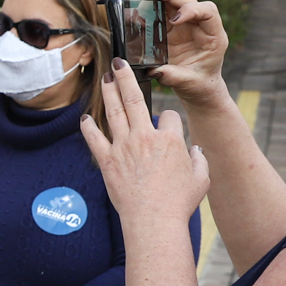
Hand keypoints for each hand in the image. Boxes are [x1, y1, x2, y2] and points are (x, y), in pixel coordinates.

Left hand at [80, 58, 209, 230]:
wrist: (154, 221)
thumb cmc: (179, 203)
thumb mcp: (201, 178)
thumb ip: (199, 160)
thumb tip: (194, 150)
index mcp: (170, 139)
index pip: (168, 116)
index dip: (169, 120)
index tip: (167, 126)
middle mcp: (145, 138)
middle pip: (136, 100)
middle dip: (127, 78)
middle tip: (119, 64)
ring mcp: (123, 148)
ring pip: (114, 113)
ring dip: (109, 93)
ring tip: (105, 79)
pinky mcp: (107, 162)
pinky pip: (94, 140)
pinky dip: (88, 128)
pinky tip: (83, 118)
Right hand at [137, 0, 229, 104]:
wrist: (199, 89)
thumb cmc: (199, 85)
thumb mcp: (188, 83)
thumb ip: (172, 76)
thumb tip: (153, 70)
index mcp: (213, 37)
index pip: (208, 11)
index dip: (192, 10)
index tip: (175, 21)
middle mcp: (201, 26)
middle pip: (189, 1)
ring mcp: (187, 26)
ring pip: (176, 2)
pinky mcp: (174, 30)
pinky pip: (164, 12)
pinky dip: (152, 6)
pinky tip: (140, 4)